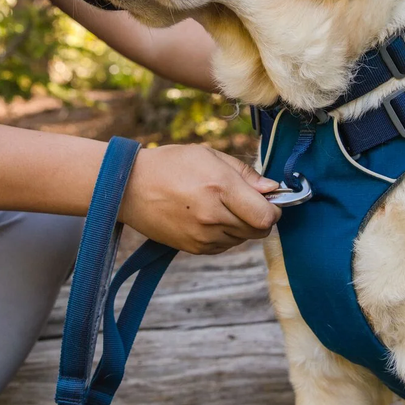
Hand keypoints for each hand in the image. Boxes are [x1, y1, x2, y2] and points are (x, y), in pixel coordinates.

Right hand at [118, 144, 281, 253]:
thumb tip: (273, 189)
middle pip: (259, 231)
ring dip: (242, 226)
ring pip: (243, 239)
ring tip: (220, 205)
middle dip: (260, 217)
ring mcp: (203, 236)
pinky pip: (225, 246)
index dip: (274, 208)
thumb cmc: (171, 164)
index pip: (267, 216)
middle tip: (244, 201)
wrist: (130, 187)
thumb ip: (245, 173)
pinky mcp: (194, 248)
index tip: (268, 199)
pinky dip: (225, 234)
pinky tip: (209, 217)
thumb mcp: (209, 155)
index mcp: (221, 188)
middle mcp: (214, 216)